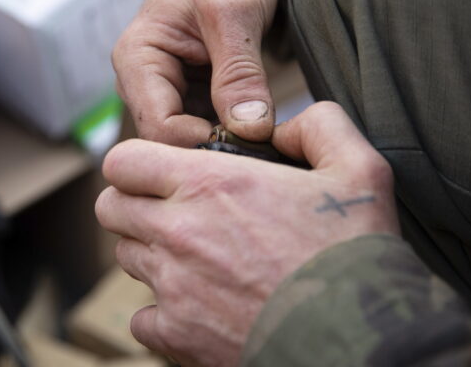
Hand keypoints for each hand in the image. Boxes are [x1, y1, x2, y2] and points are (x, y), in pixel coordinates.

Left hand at [96, 102, 399, 365]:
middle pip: (111, 208)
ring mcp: (173, 287)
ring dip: (151, 252)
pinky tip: (198, 304)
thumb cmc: (357, 257)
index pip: (123, 162)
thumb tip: (282, 126)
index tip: (160, 171)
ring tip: (196, 257)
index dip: (137, 163)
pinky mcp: (178, 335)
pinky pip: (142, 318)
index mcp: (210, 185)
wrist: (359, 342)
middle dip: (134, 203)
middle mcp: (178, 233)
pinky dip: (162, 311)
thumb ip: (318, 127)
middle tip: (172, 210)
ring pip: (126, 258)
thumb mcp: (359, 170)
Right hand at [112, 0, 277, 145]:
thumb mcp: (235, 12)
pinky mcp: (186, 95)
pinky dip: (230, 133)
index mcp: (136, 58)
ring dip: (225, 144)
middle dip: (214, 148)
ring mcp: (163, 91)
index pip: (159, 128)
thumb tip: (250, 130)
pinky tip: (259, 131)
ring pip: (188, 140)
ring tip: (267, 141)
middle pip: (169, 141)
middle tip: (266, 150)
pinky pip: (204, 128)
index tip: (254, 144)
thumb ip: (239, 72)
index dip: (203, 143)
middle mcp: (140, 82)